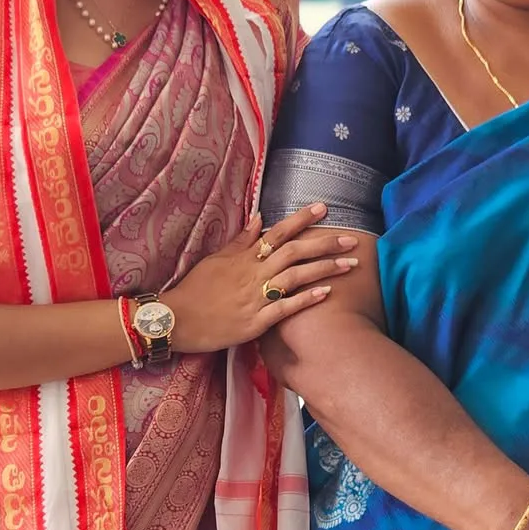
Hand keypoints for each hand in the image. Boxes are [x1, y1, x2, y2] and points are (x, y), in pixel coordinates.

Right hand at [163, 204, 357, 353]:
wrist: (176, 319)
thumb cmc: (194, 289)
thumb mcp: (215, 259)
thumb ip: (240, 241)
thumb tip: (260, 218)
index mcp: (244, 257)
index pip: (278, 232)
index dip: (302, 219)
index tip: (324, 208)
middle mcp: (253, 273)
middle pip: (295, 252)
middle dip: (325, 244)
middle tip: (352, 239)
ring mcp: (255, 297)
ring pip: (295, 277)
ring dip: (325, 269)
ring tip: (350, 264)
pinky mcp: (255, 322)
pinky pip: (285, 308)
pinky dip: (306, 300)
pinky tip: (327, 293)